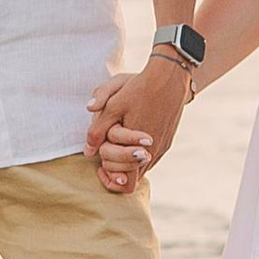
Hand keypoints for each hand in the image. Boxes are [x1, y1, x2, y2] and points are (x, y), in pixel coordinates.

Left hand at [86, 58, 186, 193]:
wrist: (170, 77)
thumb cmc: (139, 88)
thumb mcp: (113, 104)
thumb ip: (97, 129)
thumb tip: (88, 151)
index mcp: (137, 147)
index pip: (123, 181)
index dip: (108, 174)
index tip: (99, 161)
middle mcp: (152, 152)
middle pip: (131, 178)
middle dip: (115, 165)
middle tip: (106, 147)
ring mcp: (162, 148)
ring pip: (141, 168)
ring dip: (126, 160)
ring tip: (116, 142)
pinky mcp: (167, 141)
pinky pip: (150, 158)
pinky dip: (137, 154)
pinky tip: (129, 137)